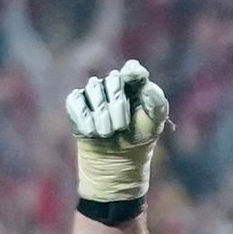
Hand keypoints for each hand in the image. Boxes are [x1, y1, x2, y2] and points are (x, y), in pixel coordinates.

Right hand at [67, 59, 171, 207]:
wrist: (117, 163)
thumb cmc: (138, 139)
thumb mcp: (154, 124)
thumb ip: (156, 103)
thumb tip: (148, 87)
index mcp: (134, 85)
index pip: (132, 69)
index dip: (133, 73)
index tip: (133, 79)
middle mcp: (112, 84)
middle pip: (113, 80)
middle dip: (118, 105)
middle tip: (121, 127)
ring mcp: (93, 93)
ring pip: (94, 88)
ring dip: (102, 115)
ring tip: (108, 133)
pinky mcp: (76, 104)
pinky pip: (76, 101)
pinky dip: (85, 119)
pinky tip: (91, 132)